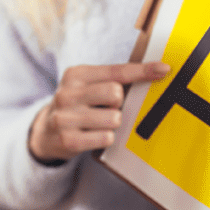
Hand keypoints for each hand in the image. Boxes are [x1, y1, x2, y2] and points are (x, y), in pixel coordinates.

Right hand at [29, 61, 169, 162]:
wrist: (45, 132)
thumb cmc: (78, 105)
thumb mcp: (87, 86)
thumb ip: (113, 79)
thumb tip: (156, 71)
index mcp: (75, 74)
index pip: (116, 71)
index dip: (142, 71)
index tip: (164, 69)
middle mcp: (67, 93)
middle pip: (115, 93)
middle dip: (118, 103)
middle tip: (107, 107)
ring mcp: (65, 117)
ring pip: (113, 118)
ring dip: (113, 123)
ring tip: (99, 123)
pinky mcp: (68, 140)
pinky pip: (106, 138)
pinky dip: (106, 138)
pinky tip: (93, 135)